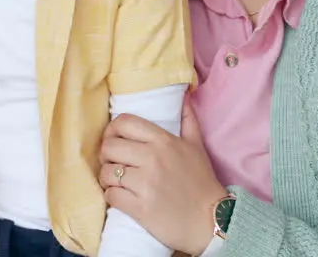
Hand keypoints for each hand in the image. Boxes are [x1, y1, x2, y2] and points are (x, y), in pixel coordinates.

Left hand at [99, 97, 227, 254]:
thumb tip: (184, 96)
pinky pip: (111, 196)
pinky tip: (119, 196)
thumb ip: (188, 120)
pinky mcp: (140, 208)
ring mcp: (145, 184)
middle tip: (113, 162)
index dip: (112, 130)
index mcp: (163, 141)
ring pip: (107, 172)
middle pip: (109, 146)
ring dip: (107, 177)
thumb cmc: (202, 182)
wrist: (211, 221)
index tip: (114, 139)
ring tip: (115, 181)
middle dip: (106, 155)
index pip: (124, 122)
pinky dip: (111, 196)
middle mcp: (152, 159)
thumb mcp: (197, 146)